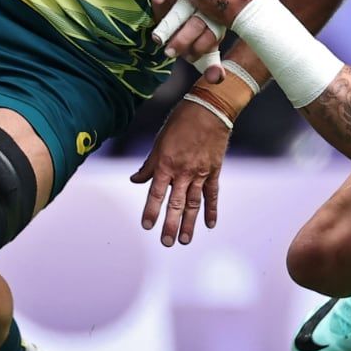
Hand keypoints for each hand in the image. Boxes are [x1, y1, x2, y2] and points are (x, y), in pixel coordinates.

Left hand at [129, 93, 229, 245]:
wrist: (210, 108)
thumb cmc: (181, 120)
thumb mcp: (160, 141)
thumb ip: (149, 164)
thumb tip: (135, 180)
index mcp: (166, 163)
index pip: (156, 193)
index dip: (151, 210)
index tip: (147, 226)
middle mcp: (184, 171)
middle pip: (176, 203)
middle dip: (171, 224)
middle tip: (167, 242)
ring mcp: (201, 172)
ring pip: (194, 203)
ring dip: (190, 223)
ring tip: (185, 240)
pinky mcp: (214, 170)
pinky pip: (213, 193)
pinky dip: (212, 209)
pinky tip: (210, 224)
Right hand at [149, 0, 223, 82]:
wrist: (188, 11)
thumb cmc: (199, 34)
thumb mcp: (206, 50)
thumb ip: (211, 65)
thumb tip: (216, 79)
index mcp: (216, 25)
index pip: (211, 37)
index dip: (200, 48)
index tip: (189, 58)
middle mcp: (205, 9)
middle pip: (197, 23)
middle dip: (183, 40)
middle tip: (170, 52)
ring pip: (183, 6)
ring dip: (170, 21)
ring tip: (159, 36)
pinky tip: (156, 0)